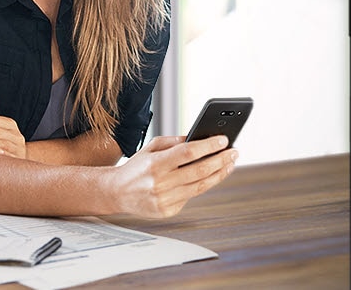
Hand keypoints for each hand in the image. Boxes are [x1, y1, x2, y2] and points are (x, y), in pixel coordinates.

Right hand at [103, 135, 237, 218]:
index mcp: (155, 163)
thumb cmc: (136, 167)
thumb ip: (174, 142)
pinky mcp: (167, 211)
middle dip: (221, 160)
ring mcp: (164, 199)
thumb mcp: (151, 148)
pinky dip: (202, 185)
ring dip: (219, 173)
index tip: (224, 140)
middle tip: (233, 152)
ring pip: (201, 186)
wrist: (117, 192)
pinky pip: (190, 197)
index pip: (188, 152)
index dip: (209, 146)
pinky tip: (211, 176)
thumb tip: (199, 138)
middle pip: (200, 171)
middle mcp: (160, 183)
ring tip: (229, 163)